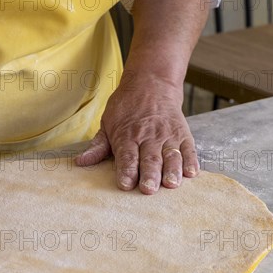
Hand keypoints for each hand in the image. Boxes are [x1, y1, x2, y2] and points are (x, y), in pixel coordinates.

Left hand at [75, 73, 198, 194]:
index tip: (126, 184)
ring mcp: (168, 135)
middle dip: (149, 175)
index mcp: (127, 135)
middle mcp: (148, 136)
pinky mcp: (183, 134)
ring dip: (172, 171)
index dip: (126, 170)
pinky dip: (191, 161)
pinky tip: (192, 173)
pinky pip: (189, 149)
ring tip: (171, 184)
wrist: (151, 83)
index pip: (127, 156)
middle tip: (149, 189)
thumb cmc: (127, 107)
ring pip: (171, 156)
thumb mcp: (107, 122)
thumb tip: (81, 162)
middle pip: (149, 158)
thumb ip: (98, 146)